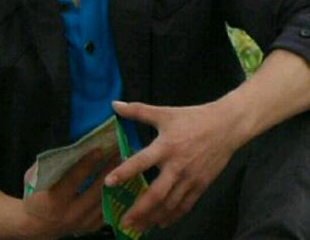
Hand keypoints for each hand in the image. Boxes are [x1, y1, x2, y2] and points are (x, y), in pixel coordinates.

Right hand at [21, 150, 117, 238]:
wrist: (34, 226)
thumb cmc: (33, 196)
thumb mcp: (32, 178)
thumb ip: (48, 165)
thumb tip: (69, 149)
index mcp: (54, 198)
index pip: (76, 177)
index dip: (88, 162)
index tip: (100, 149)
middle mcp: (70, 212)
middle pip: (95, 189)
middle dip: (108, 170)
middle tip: (117, 153)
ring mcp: (80, 222)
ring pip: (102, 201)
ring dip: (113, 182)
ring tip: (121, 165)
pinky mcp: (87, 228)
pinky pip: (104, 212)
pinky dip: (111, 197)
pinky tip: (117, 183)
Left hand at [105, 101, 237, 231]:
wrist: (225, 126)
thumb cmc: (192, 118)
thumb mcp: (164, 112)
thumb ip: (137, 111)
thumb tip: (114, 105)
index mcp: (165, 146)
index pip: (140, 162)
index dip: (124, 172)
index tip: (108, 183)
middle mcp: (177, 166)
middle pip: (156, 194)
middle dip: (139, 210)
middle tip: (125, 222)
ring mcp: (190, 178)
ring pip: (170, 205)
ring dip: (153, 217)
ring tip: (138, 228)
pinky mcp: (201, 185)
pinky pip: (185, 205)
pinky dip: (173, 216)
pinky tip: (161, 222)